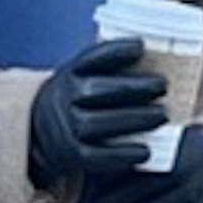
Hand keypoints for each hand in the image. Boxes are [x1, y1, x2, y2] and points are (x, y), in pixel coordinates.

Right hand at [27, 38, 165, 188]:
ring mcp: (65, 128)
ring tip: (162, 114)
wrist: (39, 132)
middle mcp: (63, 99)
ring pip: (98, 123)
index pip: (89, 59)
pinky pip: (96, 156)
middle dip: (133, 87)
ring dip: (133, 119)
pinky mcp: (70, 155)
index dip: (114, 51)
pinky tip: (146, 150)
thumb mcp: (80, 77)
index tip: (140, 46)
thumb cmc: (76, 100)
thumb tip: (156, 59)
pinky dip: (122, 154)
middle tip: (163, 85)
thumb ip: (108, 69)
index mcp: (68, 74)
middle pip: (97, 91)